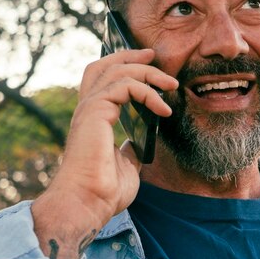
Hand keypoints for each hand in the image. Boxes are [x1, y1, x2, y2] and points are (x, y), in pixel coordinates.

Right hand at [32, 49, 176, 258]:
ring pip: (117, 71)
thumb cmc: (104, 191)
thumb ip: (129, 149)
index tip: (148, 61)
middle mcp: (88, 109)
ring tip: (171, 85)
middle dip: (130, 55)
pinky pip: (125, 86)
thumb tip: (137, 144)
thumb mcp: (126, 165)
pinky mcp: (95, 112)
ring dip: (148, 73)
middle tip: (154, 55)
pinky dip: (148, 92)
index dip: (122, 64)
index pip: (102, 79)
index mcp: (93, 119)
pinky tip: (164, 109)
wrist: (89, 203)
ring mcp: (90, 109)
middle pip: (104, 65)